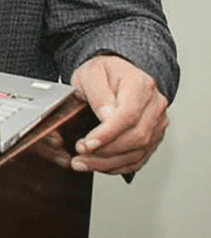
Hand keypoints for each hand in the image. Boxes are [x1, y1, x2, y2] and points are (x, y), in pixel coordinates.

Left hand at [67, 54, 168, 174]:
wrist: (117, 71)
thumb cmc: (104, 71)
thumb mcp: (91, 74)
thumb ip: (98, 94)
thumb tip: (107, 117)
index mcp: (140, 85)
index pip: (128, 115)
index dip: (107, 134)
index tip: (87, 144)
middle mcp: (154, 105)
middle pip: (136, 137)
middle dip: (105, 152)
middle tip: (79, 156)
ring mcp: (157, 122)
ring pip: (139, 151)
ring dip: (109, 163)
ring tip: (83, 164)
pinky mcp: (154, 135)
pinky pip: (140, 157)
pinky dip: (119, 165)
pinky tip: (100, 166)